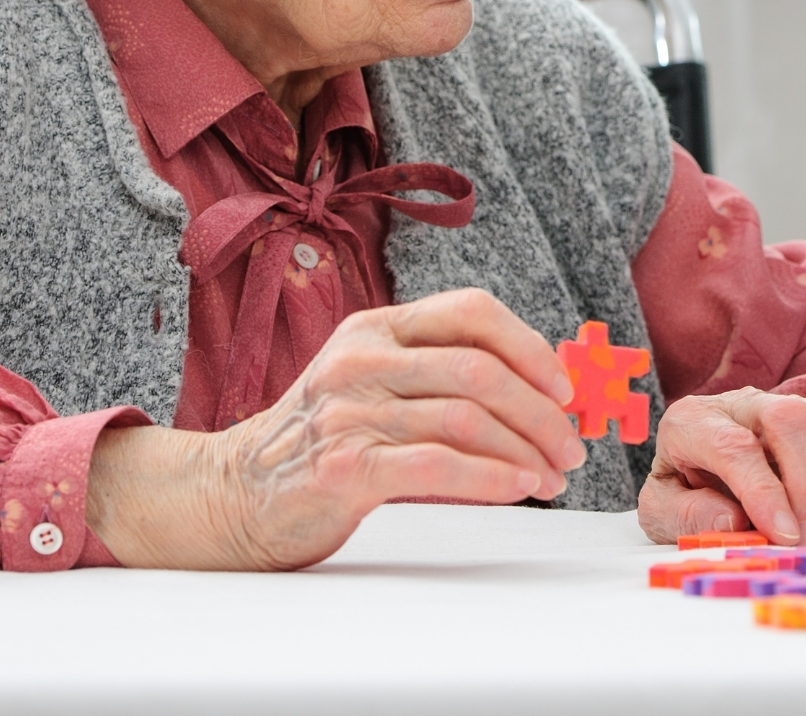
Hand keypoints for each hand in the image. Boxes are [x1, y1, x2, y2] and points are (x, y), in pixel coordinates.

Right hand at [87, 288, 588, 568]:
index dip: (530, 346)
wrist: (233, 493)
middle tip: (572, 446)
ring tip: (551, 477)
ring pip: (467, 418)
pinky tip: (518, 486)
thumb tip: (541, 394)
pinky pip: (437, 464)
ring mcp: (350, 410)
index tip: (565, 387)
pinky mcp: (344, 465)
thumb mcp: (375, 385)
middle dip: (542, 412)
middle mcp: (363, 358)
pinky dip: (491, 476)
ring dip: (525, 450)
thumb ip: (440, 377)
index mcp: (377, 327)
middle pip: (481, 371)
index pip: (472, 311)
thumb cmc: (322, 441)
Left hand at [637, 388, 805, 547]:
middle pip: (791, 419)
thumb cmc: (685, 496)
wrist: (702, 480)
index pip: (734, 445)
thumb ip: (685, 515)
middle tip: (804, 544)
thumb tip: (731, 519)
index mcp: (693, 422)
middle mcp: (744, 403)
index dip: (763, 492)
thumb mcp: (661, 514)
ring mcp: (792, 408)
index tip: (783, 537)